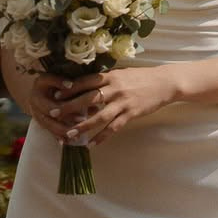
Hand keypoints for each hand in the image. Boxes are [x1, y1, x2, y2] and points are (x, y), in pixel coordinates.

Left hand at [45, 66, 176, 145]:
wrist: (164, 83)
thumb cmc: (142, 77)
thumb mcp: (122, 73)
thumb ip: (105, 79)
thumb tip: (85, 84)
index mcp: (111, 76)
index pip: (85, 82)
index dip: (69, 89)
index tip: (55, 95)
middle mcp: (115, 89)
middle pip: (87, 99)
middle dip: (68, 107)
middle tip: (53, 114)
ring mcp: (123, 102)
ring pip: (99, 116)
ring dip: (82, 126)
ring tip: (69, 134)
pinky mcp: (132, 114)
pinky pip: (114, 127)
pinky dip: (102, 137)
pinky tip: (92, 144)